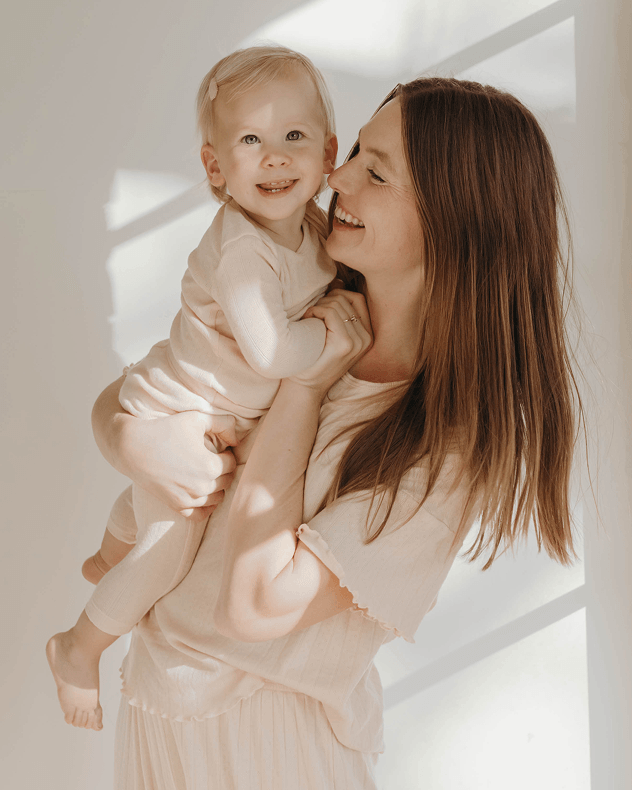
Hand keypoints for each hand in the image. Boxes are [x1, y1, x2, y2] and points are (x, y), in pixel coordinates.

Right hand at [118, 410, 237, 520]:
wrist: (132, 446)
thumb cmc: (165, 429)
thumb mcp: (197, 419)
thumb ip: (223, 424)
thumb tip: (237, 440)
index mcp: (211, 466)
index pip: (232, 464)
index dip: (227, 454)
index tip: (218, 447)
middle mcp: (203, 486)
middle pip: (227, 481)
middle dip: (223, 470)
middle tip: (212, 459)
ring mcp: (189, 499)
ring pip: (216, 498)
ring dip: (216, 487)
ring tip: (207, 473)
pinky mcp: (176, 506)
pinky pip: (199, 515)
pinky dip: (205, 507)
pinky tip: (204, 496)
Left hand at [293, 289, 371, 395]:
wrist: (304, 387)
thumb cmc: (314, 357)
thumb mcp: (330, 332)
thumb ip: (338, 309)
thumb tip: (337, 281)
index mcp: (368, 334)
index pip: (357, 298)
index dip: (336, 295)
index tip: (320, 308)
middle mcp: (367, 338)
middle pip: (347, 297)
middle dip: (325, 300)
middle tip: (311, 315)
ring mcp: (359, 341)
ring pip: (338, 303)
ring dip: (318, 306)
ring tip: (309, 320)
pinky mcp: (346, 343)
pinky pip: (330, 312)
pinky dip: (315, 312)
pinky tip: (308, 322)